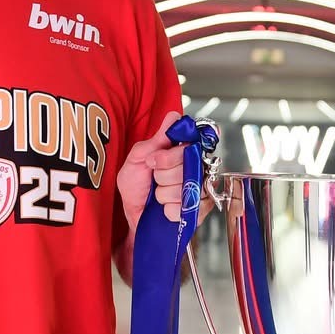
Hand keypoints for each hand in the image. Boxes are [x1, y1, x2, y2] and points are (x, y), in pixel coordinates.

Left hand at [115, 111, 196, 233]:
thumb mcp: (137, 159)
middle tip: (155, 180)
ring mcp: (201, 189)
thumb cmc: (136, 187)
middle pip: (187, 166)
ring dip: (164, 195)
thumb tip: (173, 117)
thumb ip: (156, 140)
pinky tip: (165, 209)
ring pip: (185, 189)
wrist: (134, 216)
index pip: (190, 144)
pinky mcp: (201, 210)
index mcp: (183, 152)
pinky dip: (169, 210)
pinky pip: (186, 208)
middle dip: (162, 176)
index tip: (153, 161)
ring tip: (159, 196)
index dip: (169, 156)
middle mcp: (196, 168)